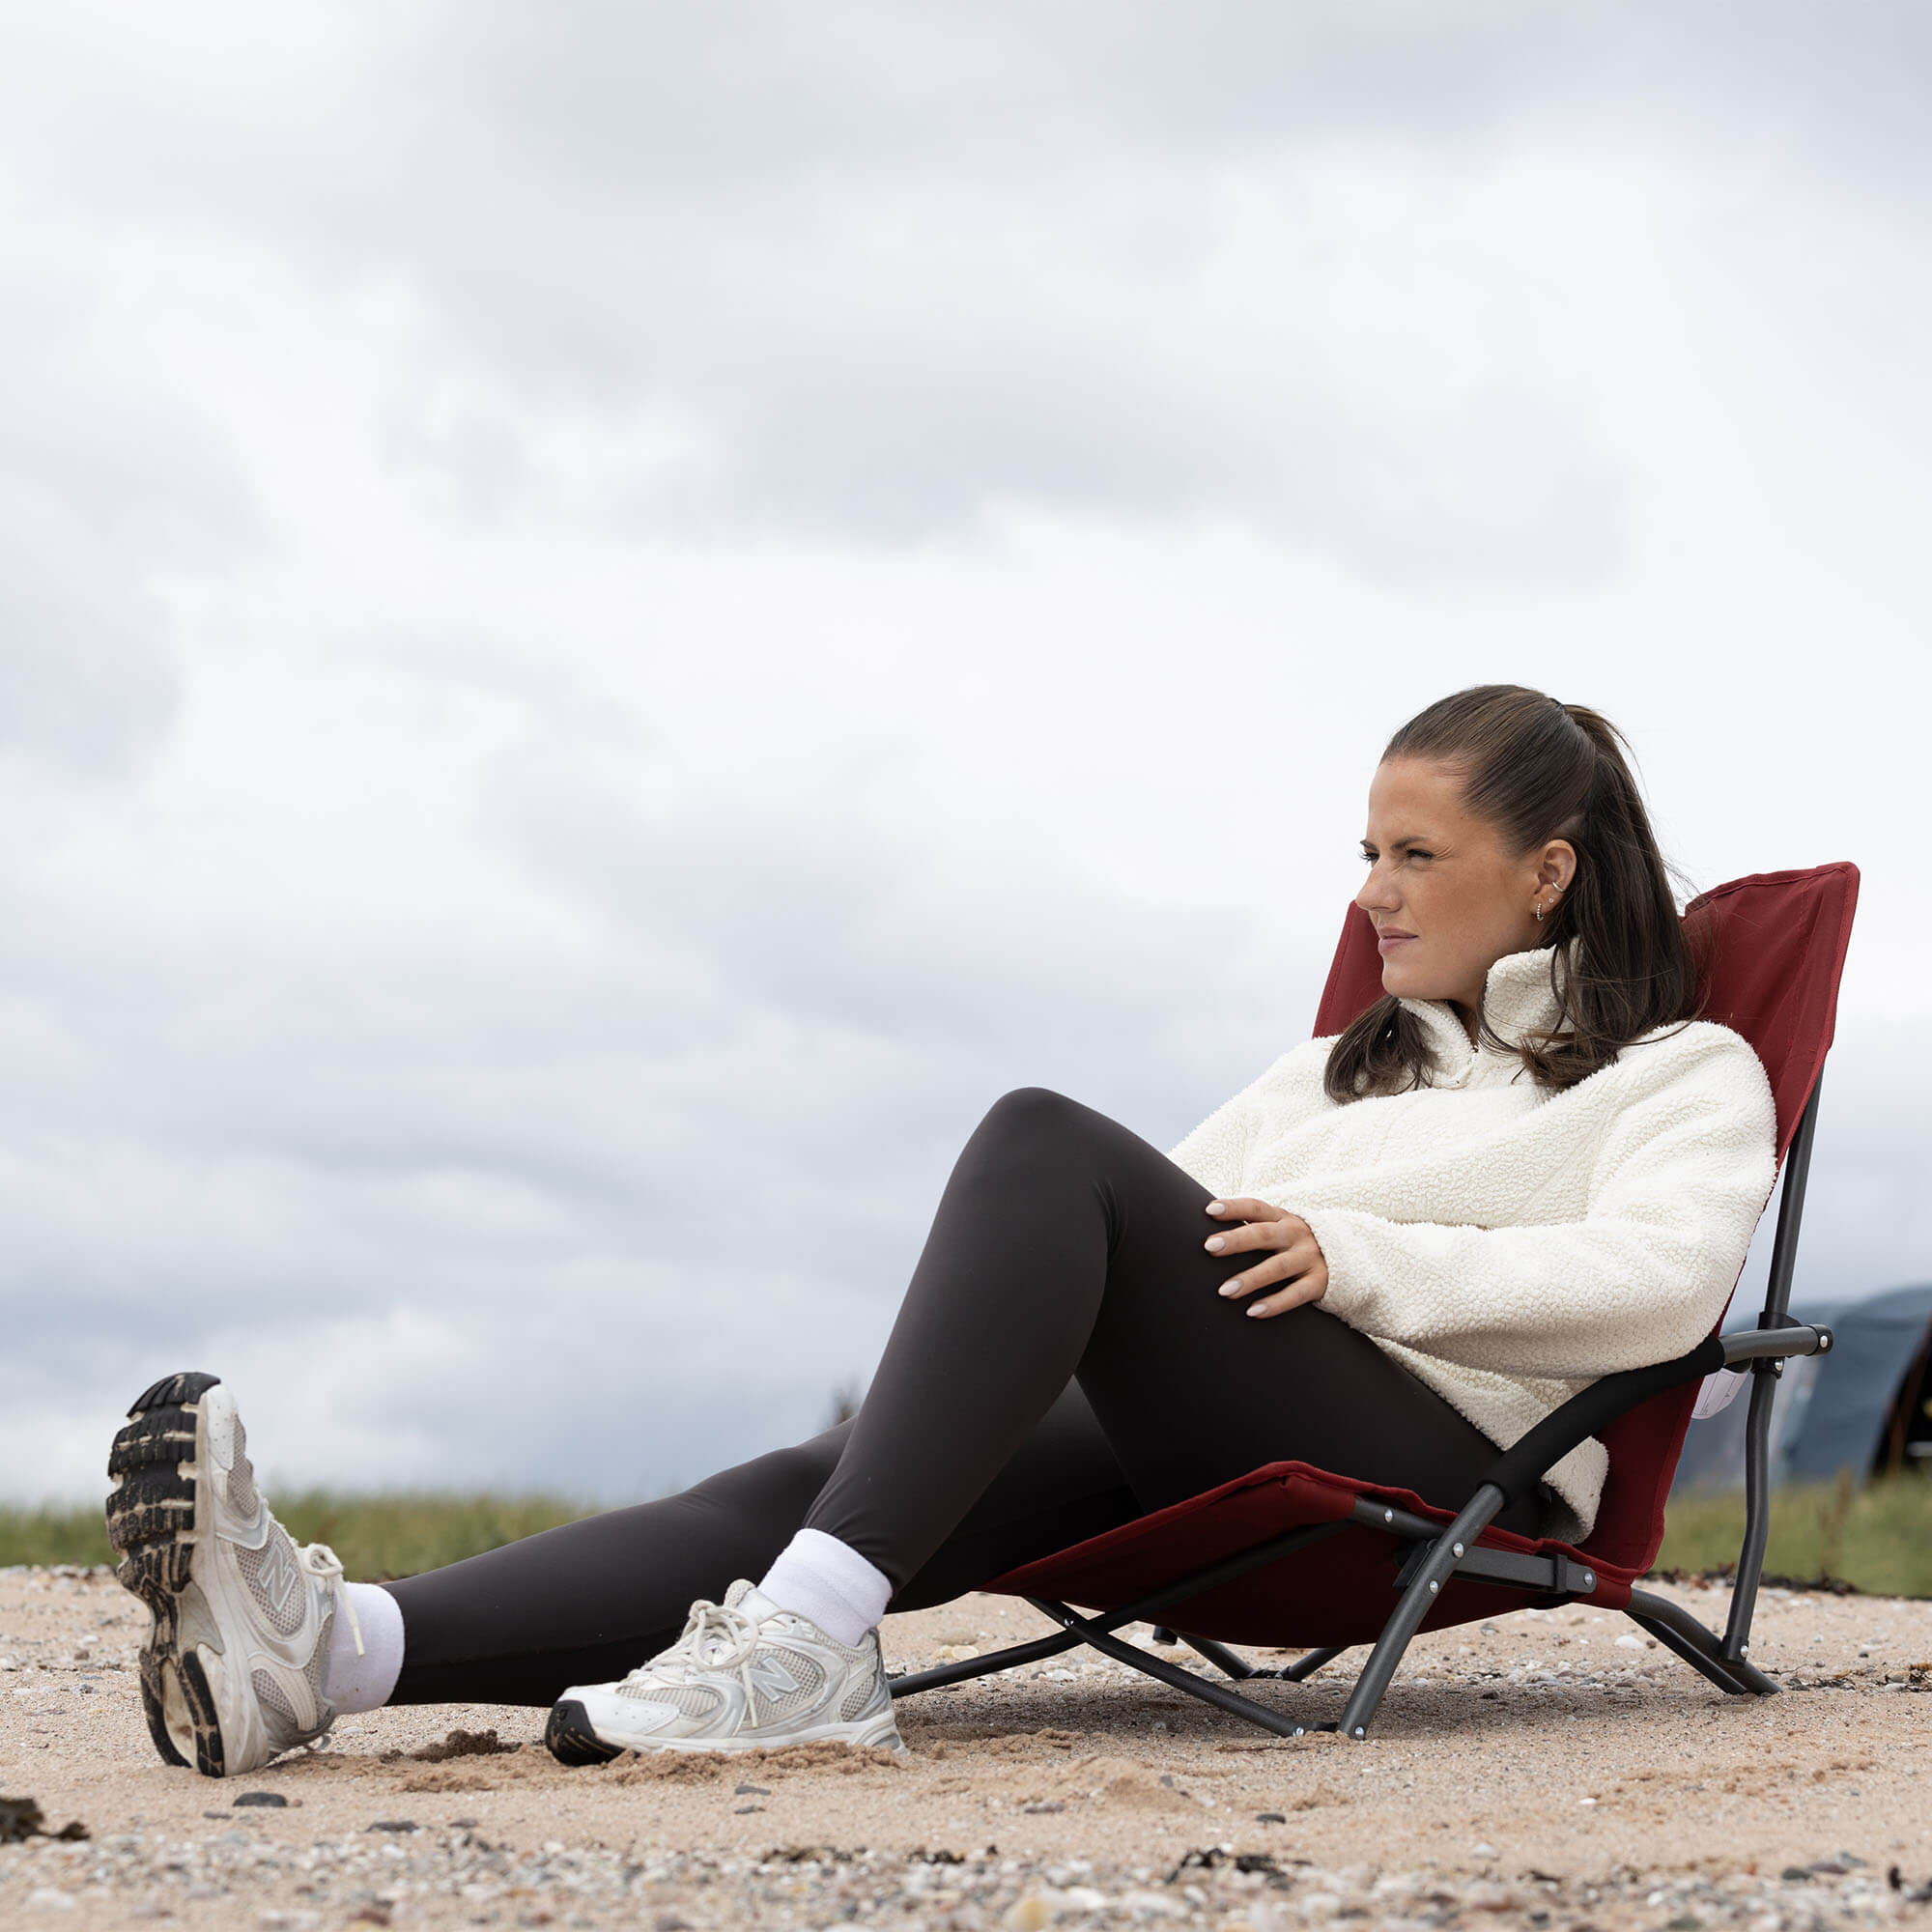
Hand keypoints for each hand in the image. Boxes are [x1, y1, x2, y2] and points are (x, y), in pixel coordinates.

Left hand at [1203, 1198, 1328, 1318]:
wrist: (1347, 1257)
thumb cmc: (1294, 1244)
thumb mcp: (1280, 1228)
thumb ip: (1253, 1228)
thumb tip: (1208, 1232)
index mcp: (1282, 1218)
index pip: (1256, 1207)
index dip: (1234, 1207)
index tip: (1209, 1210)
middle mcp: (1297, 1234)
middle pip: (1263, 1235)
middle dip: (1236, 1240)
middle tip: (1209, 1247)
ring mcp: (1309, 1257)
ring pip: (1278, 1267)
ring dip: (1250, 1278)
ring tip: (1224, 1291)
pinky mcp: (1320, 1282)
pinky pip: (1296, 1294)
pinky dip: (1275, 1303)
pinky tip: (1253, 1311)